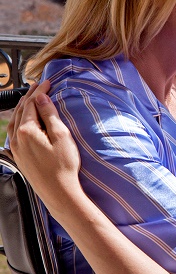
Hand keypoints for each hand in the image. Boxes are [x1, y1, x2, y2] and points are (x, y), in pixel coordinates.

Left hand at [7, 80, 82, 210]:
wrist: (58, 191)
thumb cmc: (63, 165)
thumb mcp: (61, 136)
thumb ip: (49, 115)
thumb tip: (41, 98)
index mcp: (27, 131)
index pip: (33, 104)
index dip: (41, 91)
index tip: (48, 82)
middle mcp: (17, 138)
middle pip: (22, 110)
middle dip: (31, 96)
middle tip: (39, 86)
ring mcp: (16, 147)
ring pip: (15, 120)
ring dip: (24, 107)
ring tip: (32, 99)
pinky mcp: (18, 155)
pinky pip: (14, 132)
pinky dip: (19, 120)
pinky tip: (24, 120)